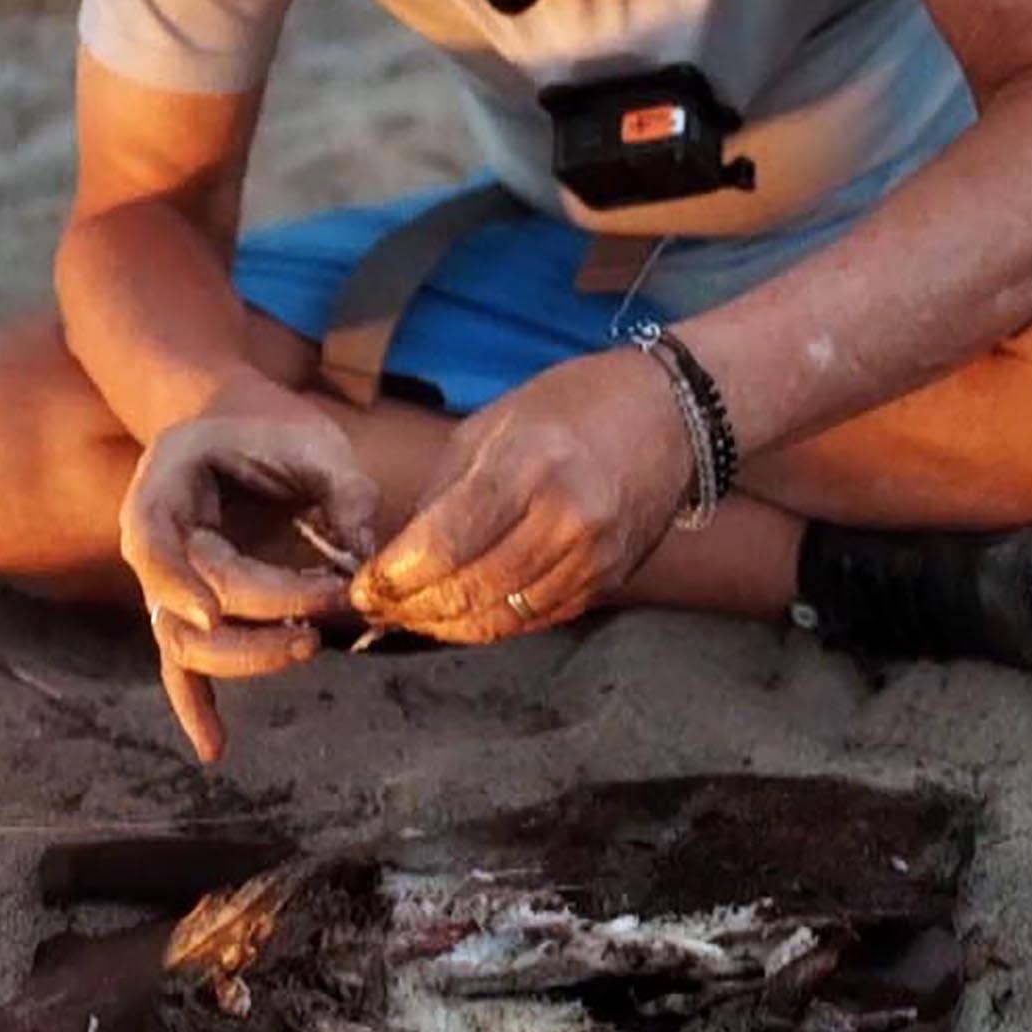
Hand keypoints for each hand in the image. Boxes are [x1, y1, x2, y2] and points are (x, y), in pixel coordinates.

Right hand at [120, 376, 383, 763]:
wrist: (238, 422)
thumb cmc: (275, 426)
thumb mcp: (314, 439)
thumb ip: (342, 491)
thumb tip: (366, 559)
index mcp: (169, 476)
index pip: (153, 536)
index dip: (174, 579)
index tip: (215, 612)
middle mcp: (155, 534)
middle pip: (187, 600)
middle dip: (262, 614)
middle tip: (324, 618)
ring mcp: (167, 578)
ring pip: (186, 641)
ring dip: (244, 658)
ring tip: (308, 648)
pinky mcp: (191, 609)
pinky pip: (183, 663)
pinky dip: (196, 704)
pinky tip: (216, 747)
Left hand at [350, 349, 694, 644]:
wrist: (671, 414)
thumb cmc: (572, 405)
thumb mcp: (491, 426)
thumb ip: (441, 494)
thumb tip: (395, 557)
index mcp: (529, 466)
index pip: (443, 545)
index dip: (392, 578)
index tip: (359, 589)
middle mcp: (566, 518)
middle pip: (468, 591)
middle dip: (409, 609)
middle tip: (373, 611)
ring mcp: (594, 557)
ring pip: (500, 618)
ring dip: (445, 626)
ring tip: (408, 618)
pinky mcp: (608, 581)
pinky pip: (536, 620)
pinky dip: (490, 625)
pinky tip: (458, 617)